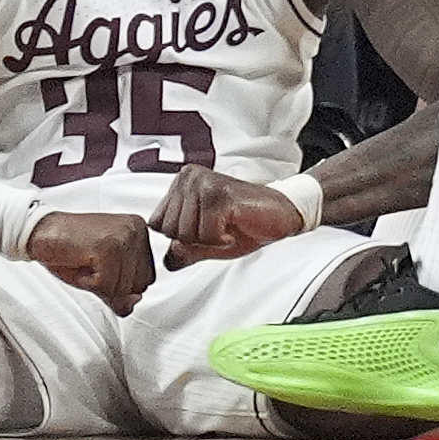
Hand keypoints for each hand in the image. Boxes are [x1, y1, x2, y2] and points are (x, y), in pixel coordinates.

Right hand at [24, 211, 155, 314]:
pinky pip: (106, 285)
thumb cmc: (69, 249)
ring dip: (98, 284)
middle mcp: (136, 230)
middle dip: (111, 285)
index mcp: (139, 231)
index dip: (119, 284)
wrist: (40, 231)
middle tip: (90, 265)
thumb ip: (122, 291)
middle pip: (139, 285)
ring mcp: (123, 236)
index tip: (100, 266)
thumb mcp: (102, 274)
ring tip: (84, 262)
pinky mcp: (108, 246)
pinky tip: (80, 263)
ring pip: (123, 288)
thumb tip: (134, 303)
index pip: (147, 278)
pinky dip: (89, 283)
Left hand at [148, 164, 303, 268]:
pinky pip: (205, 233)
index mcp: (182, 183)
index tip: (203, 232)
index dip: (180, 238)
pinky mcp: (220, 195)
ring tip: (226, 228)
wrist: (282, 213)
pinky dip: (220, 240)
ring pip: (185, 233)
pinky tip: (233, 229)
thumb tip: (167, 262)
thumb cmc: (247, 223)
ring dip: (208, 241)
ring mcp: (204, 183)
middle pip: (169, 230)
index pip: (157, 223)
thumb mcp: (209, 242)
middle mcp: (189, 178)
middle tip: (217, 231)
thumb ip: (185, 250)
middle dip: (193, 241)